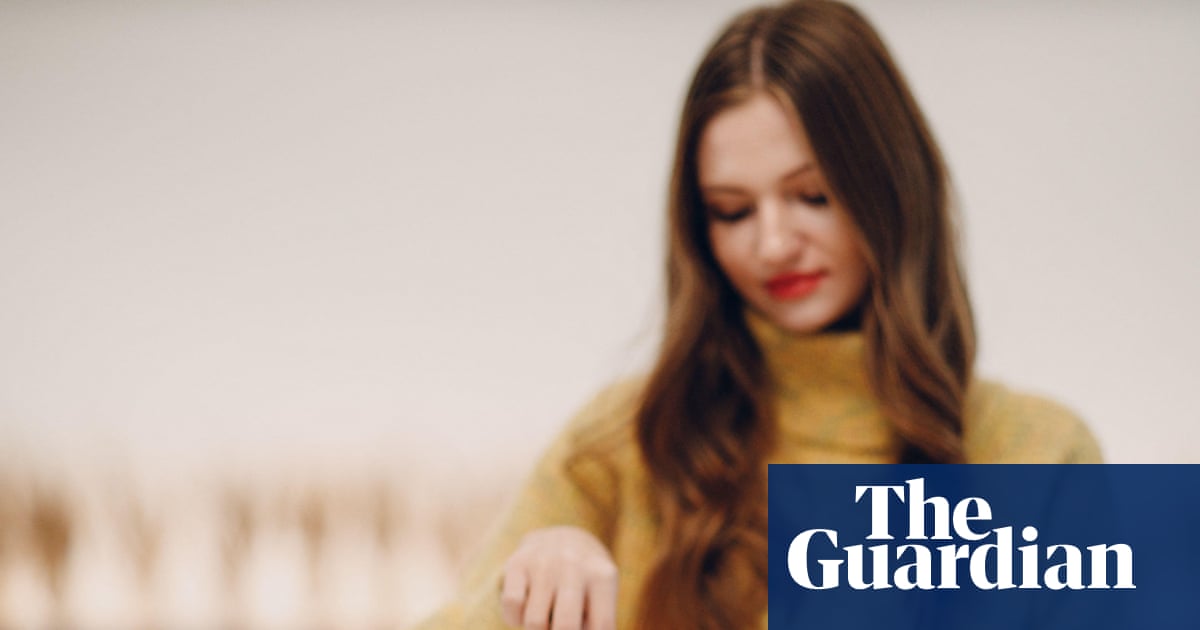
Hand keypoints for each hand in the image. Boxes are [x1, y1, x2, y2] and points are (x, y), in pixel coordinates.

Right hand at [499, 525, 617, 629]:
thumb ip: (594, 622)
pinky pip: (511, 605)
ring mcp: (544, 562)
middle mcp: (573, 565)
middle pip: (566, 626)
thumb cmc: (586, 583)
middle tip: (559, 628)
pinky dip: (516, 617)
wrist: (563, 537)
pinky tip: (526, 609)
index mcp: (602, 576)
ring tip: (546, 619)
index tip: (582, 629)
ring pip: (535, 622)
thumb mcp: (602, 596)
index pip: (601, 626)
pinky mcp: (517, 563)